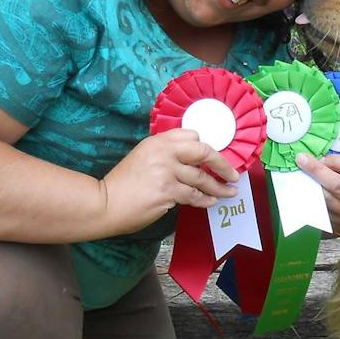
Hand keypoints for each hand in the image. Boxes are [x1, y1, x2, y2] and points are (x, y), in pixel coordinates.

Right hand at [98, 129, 238, 234]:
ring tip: (229, 192)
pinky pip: (194, 195)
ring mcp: (166, 172)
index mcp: (157, 141)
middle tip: (233, 173)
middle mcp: (163, 153)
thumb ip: (164, 154)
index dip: (205, 146)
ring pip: (202, 178)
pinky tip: (210, 201)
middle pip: (203, 152)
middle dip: (222, 163)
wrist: (106, 203)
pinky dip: (205, 199)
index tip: (215, 156)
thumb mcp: (141, 157)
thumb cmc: (122, 184)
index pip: (190, 135)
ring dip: (219, 187)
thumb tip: (189, 162)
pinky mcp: (168, 192)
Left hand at [297, 153, 339, 235]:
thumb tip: (317, 161)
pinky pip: (320, 210)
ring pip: (326, 199)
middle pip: (337, 185)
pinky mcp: (336, 225)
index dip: (334, 160)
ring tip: (301, 175)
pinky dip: (310, 198)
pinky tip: (304, 190)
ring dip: (311, 185)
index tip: (321, 158)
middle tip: (301, 159)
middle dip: (317, 170)